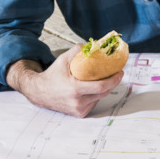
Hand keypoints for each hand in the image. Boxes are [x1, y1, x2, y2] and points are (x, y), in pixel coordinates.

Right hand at [7, 44, 123, 117]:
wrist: (39, 92)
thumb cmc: (52, 75)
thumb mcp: (63, 59)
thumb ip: (79, 50)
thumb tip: (95, 44)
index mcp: (74, 89)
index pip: (101, 87)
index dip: (113, 80)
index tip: (120, 72)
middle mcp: (77, 102)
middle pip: (103, 93)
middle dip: (112, 83)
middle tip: (116, 73)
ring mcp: (78, 110)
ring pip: (99, 98)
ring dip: (104, 89)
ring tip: (104, 78)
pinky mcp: (79, 114)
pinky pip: (93, 103)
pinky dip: (96, 95)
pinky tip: (92, 88)